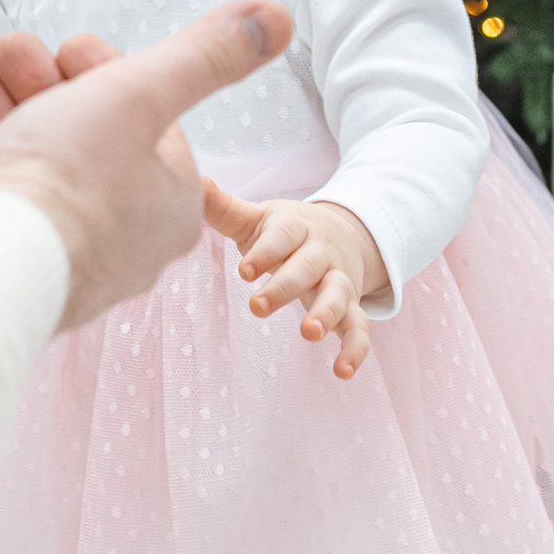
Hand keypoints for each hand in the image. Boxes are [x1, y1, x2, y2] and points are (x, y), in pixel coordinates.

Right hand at [0, 0, 293, 333]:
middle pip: (85, 140)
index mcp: (172, 203)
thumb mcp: (139, 94)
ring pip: (38, 170)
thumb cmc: (68, 179)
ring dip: (4, 114)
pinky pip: (2, 209)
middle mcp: (128, 243)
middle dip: (41, 86)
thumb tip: (277, 15)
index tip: (66, 49)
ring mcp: (68, 264)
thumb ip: (204, 56)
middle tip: (9, 56)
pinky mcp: (15, 279)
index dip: (100, 69)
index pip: (141, 116)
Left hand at [201, 182, 384, 381]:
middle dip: (285, 286)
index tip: (243, 271)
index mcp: (296, 227)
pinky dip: (355, 349)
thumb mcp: (258, 219)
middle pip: (307, 267)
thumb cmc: (286, 232)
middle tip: (258, 306)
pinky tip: (342, 372)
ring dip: (326, 313)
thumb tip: (193, 182)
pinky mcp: (351, 306)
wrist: (344, 233)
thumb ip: (225, 208)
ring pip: (338, 295)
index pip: (282, 237)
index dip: (265, 253)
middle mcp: (321, 253)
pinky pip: (359, 328)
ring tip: (310, 333)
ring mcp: (339, 280)